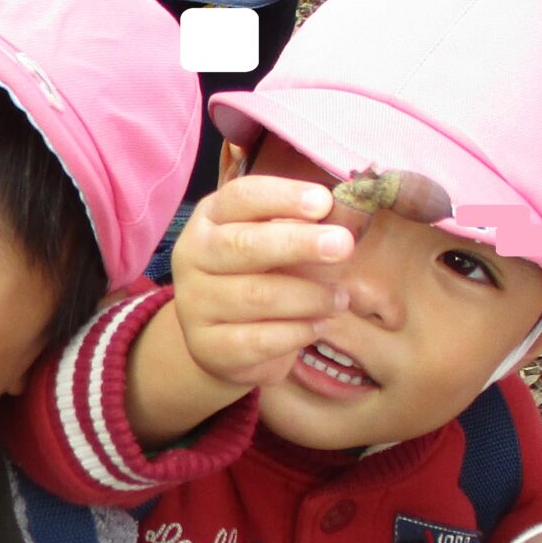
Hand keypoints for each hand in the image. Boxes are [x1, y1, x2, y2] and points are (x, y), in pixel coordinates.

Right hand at [167, 174, 357, 389]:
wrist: (222, 340)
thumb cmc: (259, 276)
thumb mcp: (277, 243)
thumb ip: (305, 229)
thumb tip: (348, 218)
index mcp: (210, 219)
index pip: (240, 198)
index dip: (282, 197)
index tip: (324, 202)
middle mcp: (193, 256)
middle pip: (243, 245)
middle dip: (298, 243)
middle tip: (343, 245)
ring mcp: (194, 303)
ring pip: (256, 296)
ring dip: (309, 297)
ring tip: (341, 300)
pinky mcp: (206, 345)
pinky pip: (259, 339)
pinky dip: (297, 332)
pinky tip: (319, 325)